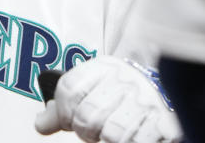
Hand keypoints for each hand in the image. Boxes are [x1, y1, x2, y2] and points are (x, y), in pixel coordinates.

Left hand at [34, 56, 182, 141]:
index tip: (68, 119)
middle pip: (86, 116)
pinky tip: (131, 135)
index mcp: (102, 68)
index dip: (62, 111)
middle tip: (94, 129)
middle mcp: (124, 80)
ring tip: (112, 132)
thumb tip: (40, 125)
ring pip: (110, 133)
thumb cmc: (118, 93)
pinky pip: (134, 142)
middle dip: (85, 130)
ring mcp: (145, 101)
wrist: (164, 90)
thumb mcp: (90, 89)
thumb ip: (63, 106)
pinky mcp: (163, 124)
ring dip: (107, 138)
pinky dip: (128, 142)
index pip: (68, 90)